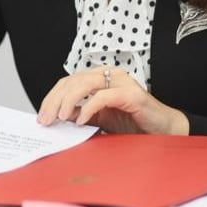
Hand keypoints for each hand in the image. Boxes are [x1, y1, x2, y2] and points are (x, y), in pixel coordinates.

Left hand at [37, 66, 189, 134]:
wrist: (164, 131)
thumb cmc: (133, 124)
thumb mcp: (100, 119)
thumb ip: (80, 113)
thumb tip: (56, 117)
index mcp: (100, 79)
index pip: (68, 82)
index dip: (52, 97)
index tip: (42, 116)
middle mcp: (110, 76)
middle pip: (72, 81)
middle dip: (55, 100)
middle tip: (46, 119)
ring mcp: (121, 82)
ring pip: (84, 83)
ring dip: (68, 101)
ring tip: (60, 117)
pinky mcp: (131, 94)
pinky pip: (103, 96)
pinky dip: (89, 108)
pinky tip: (80, 120)